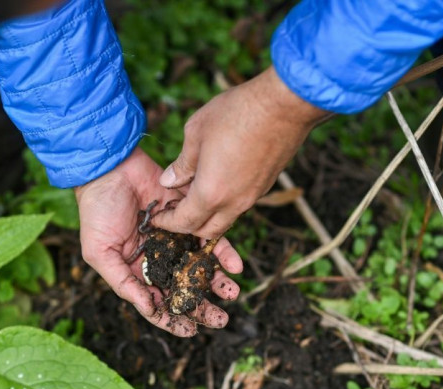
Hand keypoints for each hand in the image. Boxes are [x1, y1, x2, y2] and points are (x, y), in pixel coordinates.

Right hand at [74, 148, 243, 336]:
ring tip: (232, 293)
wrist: (111, 169)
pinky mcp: (189, 219)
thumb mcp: (100, 253)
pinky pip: (210, 239)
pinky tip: (234, 265)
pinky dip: (223, 253)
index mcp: (136, 272)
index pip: (158, 303)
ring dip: (217, 282)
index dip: (174, 319)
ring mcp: (175, 240)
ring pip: (200, 267)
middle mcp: (158, 259)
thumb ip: (123, 283)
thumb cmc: (97, 212)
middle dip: (203, 306)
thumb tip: (150, 309)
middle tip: (221, 319)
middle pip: (184, 289)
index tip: (192, 331)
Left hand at [151, 67, 328, 237]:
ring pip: (225, 218)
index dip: (167, 223)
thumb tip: (168, 181)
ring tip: (194, 192)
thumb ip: (181, 164)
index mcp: (211, 193)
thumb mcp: (196, 133)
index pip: (184, 223)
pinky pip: (239, 204)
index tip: (157, 217)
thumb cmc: (237, 113)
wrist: (284, 105)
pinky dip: (225, 202)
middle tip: (175, 209)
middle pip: (207, 230)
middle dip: (188, 225)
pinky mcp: (265, 187)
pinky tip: (217, 180)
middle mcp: (234, 203)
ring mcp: (253, 197)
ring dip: (208, 214)